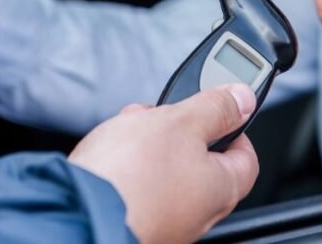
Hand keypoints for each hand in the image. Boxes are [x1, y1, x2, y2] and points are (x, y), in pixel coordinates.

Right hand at [69, 84, 258, 243]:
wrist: (75, 212)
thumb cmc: (130, 175)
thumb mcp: (180, 121)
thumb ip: (216, 107)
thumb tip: (243, 98)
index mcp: (222, 190)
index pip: (246, 156)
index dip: (234, 125)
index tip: (218, 107)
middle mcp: (198, 215)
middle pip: (201, 162)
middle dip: (179, 130)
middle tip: (162, 114)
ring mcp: (165, 223)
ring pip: (166, 173)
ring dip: (150, 146)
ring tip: (128, 130)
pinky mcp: (133, 224)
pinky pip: (139, 189)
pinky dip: (129, 168)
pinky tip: (111, 155)